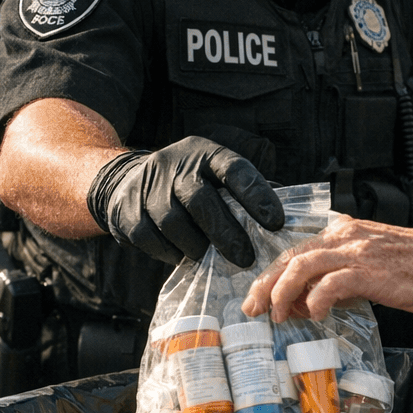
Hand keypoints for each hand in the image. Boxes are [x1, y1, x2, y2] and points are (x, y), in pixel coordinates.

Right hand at [91, 136, 283, 267]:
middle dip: (227, 233)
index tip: (276, 222)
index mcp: (205, 153)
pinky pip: (152, 238)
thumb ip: (245, 190)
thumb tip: (286, 218)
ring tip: (210, 257)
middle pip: (202, 200)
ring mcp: (148, 187)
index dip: (257, 195)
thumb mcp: (215, 173)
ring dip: (197, 246)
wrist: (126, 179)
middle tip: (247, 259)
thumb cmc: (189, 183)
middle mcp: (176, 165)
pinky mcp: (128, 211)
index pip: (235, 169)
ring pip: (175, 223)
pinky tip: (183, 256)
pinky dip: (171, 253)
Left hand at [242, 215, 412, 321]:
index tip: (260, 298)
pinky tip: (316, 314)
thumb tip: (310, 302)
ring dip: (282, 292)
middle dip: (266, 284)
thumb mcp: (373, 265)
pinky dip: (316, 299)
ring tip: (279, 315)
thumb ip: (341, 277)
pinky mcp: (371, 271)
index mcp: (344, 231)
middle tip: (253, 308)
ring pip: (303, 266)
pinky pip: (332, 283)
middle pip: (291, 256)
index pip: (296, 252)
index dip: (273, 276)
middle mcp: (346, 236)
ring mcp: (358, 251)